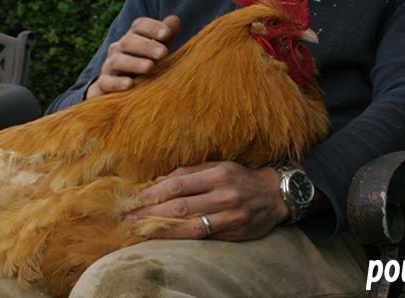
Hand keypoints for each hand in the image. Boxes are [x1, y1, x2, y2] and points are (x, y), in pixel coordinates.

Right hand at [86, 15, 180, 98]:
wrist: (120, 89)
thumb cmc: (144, 64)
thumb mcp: (157, 50)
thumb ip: (166, 36)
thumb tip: (175, 19)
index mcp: (132, 37)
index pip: (139, 25)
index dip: (153, 27)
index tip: (167, 33)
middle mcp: (119, 48)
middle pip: (129, 41)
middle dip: (147, 46)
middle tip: (163, 53)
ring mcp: (110, 66)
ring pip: (117, 60)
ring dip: (134, 63)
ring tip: (150, 67)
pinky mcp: (104, 84)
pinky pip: (107, 82)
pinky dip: (117, 83)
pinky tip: (130, 84)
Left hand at [125, 161, 288, 240]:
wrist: (276, 195)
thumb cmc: (241, 177)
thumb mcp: (219, 166)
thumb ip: (190, 173)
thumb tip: (159, 182)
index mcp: (218, 174)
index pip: (178, 184)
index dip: (153, 193)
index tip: (134, 199)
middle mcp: (224, 196)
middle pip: (180, 207)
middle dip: (150, 213)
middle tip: (128, 218)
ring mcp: (230, 217)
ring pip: (190, 227)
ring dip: (162, 230)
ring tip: (140, 231)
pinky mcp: (234, 234)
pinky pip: (203, 238)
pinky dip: (181, 238)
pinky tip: (165, 239)